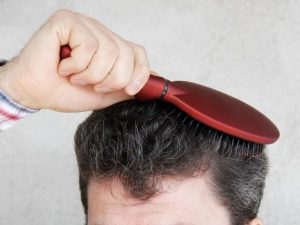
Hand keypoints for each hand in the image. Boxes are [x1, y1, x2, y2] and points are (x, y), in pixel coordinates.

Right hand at [0, 9, 149, 111]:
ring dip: (90, 74)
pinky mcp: (68, 21)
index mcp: (110, 47)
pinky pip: (88, 45)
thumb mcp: (104, 94)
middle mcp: (100, 32)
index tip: (129, 90)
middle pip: (126, 54)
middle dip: (110, 80)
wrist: (35, 92)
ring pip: (108, 51)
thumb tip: (157, 80)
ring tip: (75, 76)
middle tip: (90, 84)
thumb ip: (127, 87)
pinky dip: (76, 65)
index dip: (139, 74)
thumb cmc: (65, 91)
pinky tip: (63, 65)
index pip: (138, 53)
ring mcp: (85, 24)